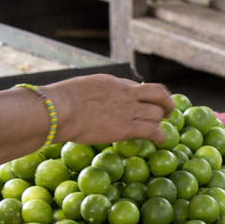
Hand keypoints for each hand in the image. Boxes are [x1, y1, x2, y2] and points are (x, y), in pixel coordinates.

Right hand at [42, 74, 174, 145]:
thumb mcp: (80, 89)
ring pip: (157, 114)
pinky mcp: (127, 127)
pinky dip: (160, 136)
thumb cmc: (59, 102)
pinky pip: (153, 130)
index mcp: (114, 82)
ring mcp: (128, 110)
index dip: (144, 97)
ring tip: (156, 129)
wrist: (59, 110)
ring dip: (158, 122)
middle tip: (165, 113)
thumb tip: (86, 101)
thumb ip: (92, 93)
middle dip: (163, 105)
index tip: (144, 103)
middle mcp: (126, 93)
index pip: (138, 87)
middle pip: (157, 96)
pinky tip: (161, 140)